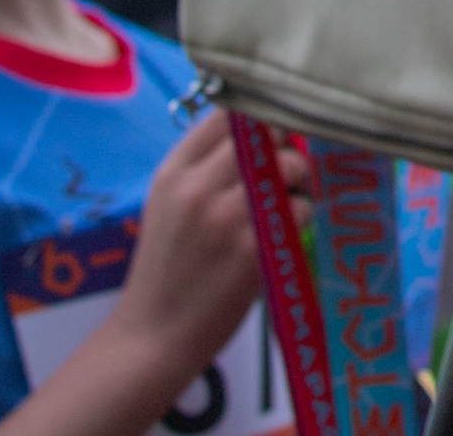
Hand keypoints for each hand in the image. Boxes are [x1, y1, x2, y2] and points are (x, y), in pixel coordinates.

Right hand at [109, 113, 303, 372]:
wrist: (151, 340)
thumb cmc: (166, 269)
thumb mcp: (170, 204)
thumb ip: (206, 165)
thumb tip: (262, 127)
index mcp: (174, 171)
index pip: (230, 113)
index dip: (259, 121)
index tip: (268, 139)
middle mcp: (197, 187)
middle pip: (266, 134)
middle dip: (285, 147)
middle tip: (285, 171)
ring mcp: (225, 218)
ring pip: (290, 166)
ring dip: (300, 181)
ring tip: (287, 201)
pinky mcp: (251, 250)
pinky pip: (299, 208)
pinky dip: (301, 216)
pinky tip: (285, 233)